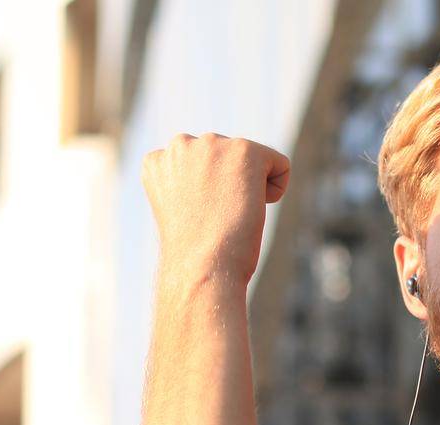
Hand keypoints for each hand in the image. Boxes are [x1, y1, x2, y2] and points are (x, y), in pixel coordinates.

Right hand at [140, 132, 289, 283]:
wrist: (201, 267)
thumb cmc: (193, 254)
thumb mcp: (183, 210)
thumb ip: (193, 183)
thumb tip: (221, 181)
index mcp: (159, 160)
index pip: (201, 168)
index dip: (208, 198)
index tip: (198, 218)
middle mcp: (181, 144)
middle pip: (226, 161)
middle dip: (228, 189)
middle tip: (214, 218)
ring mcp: (212, 143)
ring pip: (250, 162)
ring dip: (248, 189)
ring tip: (228, 213)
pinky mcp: (244, 150)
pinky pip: (280, 165)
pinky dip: (276, 190)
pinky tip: (253, 208)